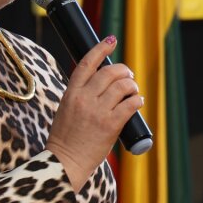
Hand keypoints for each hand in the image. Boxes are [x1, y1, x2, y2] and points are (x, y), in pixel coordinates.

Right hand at [44, 36, 143, 187]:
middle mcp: (84, 98)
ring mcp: (98, 111)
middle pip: (110, 72)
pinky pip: (130, 104)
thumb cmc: (66, 139)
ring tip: (133, 91)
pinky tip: (137, 102)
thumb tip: (102, 84)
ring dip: (132, 85)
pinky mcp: (111, 124)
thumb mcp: (66, 110)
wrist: (65, 162)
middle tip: (129, 76)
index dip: (100, 49)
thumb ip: (81, 95)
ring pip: (123, 86)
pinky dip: (137, 100)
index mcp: (71, 93)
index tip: (111, 40)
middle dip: (124, 71)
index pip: (87, 63)